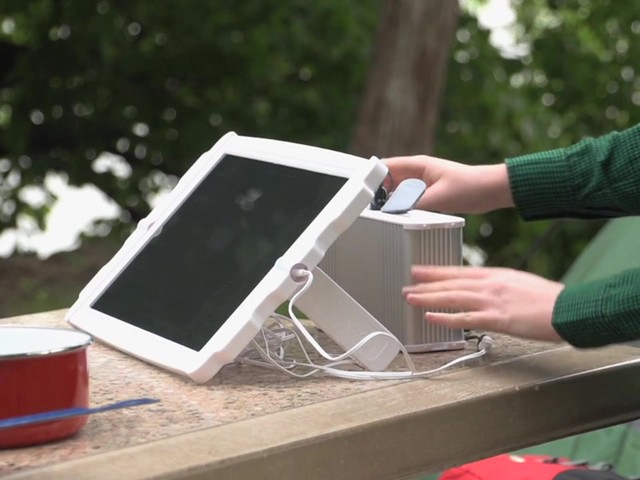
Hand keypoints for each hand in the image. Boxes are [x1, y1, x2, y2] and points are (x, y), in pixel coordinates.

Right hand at [383, 155, 513, 213]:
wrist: (491, 190)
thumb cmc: (470, 187)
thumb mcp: (437, 199)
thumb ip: (413, 205)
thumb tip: (392, 211)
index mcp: (418, 165)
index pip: (385, 166)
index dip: (371, 177)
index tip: (362, 191)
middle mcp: (418, 171)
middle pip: (388, 179)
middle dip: (378, 191)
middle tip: (370, 207)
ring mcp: (423, 182)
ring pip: (398, 190)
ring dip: (390, 200)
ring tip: (382, 212)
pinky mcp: (429, 192)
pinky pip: (408, 198)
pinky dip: (401, 205)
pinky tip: (399, 215)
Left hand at [402, 265, 564, 341]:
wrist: (567, 308)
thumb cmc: (547, 299)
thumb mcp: (518, 282)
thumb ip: (497, 285)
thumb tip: (481, 290)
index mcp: (495, 274)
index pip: (458, 271)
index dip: (435, 271)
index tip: (418, 270)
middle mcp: (490, 284)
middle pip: (451, 283)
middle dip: (426, 284)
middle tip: (407, 285)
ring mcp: (492, 301)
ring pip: (452, 297)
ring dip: (428, 297)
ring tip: (410, 298)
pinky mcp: (497, 318)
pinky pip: (465, 318)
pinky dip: (445, 318)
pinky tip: (430, 317)